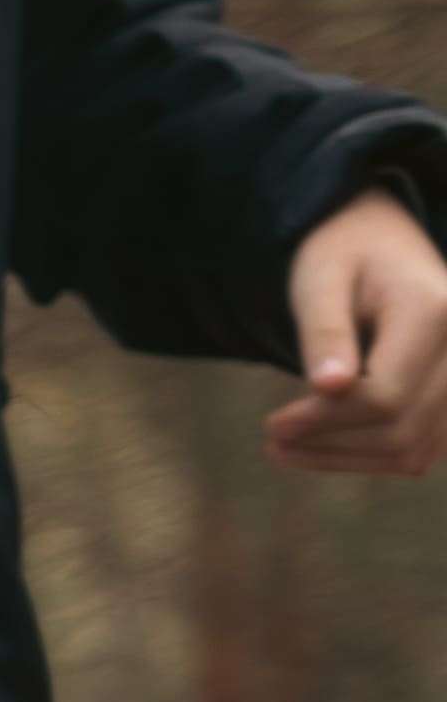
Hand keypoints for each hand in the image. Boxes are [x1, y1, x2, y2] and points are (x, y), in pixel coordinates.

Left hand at [269, 188, 446, 477]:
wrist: (381, 243)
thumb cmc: (343, 256)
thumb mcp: (320, 282)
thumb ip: (325, 332)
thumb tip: (327, 389)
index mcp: (434, 311)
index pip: (385, 395)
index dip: (324, 421)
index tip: (272, 426)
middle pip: (400, 428)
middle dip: (330, 444)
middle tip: (272, 442)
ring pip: (412, 450)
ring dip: (346, 458)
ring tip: (286, 448)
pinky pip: (419, 450)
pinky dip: (369, 457)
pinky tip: (323, 444)